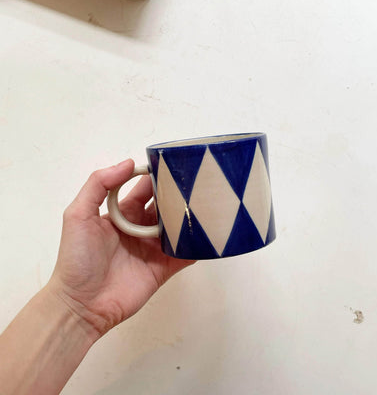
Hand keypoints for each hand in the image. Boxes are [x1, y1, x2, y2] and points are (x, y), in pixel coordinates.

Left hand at [48, 159, 194, 339]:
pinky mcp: (163, 268)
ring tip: (209, 204)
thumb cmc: (77, 258)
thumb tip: (128, 163)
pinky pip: (184, 255)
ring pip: (177, 228)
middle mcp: (140, 228)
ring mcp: (153, 249)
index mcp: (122, 214)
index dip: (157, 177)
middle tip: (198, 183)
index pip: (144, 189)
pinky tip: (209, 235)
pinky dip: (196, 246)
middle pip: (164, 206)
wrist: (82, 304)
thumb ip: (98, 185)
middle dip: (178, 195)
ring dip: (189, 218)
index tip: (175, 166)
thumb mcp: (78, 214)